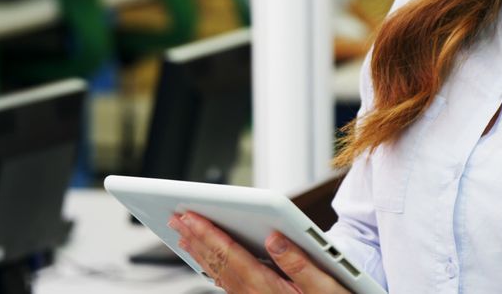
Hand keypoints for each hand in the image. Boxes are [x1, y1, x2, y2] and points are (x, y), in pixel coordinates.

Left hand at [168, 211, 349, 292]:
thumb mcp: (325, 286)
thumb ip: (299, 262)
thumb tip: (275, 237)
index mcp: (268, 288)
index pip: (231, 255)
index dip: (209, 233)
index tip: (191, 216)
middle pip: (218, 262)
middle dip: (196, 238)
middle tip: (176, 218)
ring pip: (218, 273)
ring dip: (199, 251)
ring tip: (182, 234)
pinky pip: (226, 281)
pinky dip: (212, 265)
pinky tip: (206, 258)